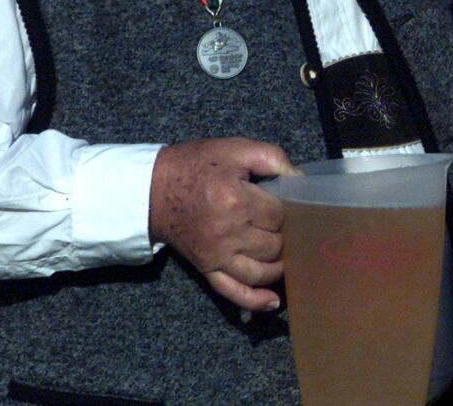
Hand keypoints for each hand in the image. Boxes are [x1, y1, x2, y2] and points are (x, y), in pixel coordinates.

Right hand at [148, 137, 295, 311]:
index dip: (289, 209)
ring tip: (287, 257)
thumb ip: (272, 158)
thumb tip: (301, 181)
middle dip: (286, 236)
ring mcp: (217, 256)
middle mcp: (229, 233)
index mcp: (237, 201)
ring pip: (261, 271)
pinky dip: (255, 301)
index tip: (289, 203)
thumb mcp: (235, 149)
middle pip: (274, 245)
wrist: (151, 190)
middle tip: (289, 227)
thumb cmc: (195, 166)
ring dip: (279, 267)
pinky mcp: (207, 269)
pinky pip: (233, 292)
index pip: (280, 215)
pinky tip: (273, 301)